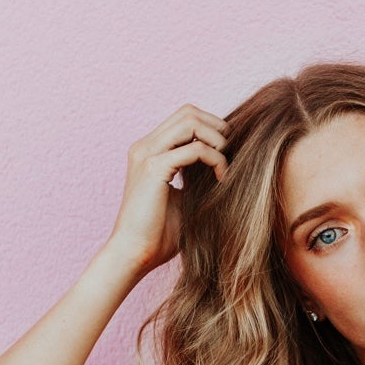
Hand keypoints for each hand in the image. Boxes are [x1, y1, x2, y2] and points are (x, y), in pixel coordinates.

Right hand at [101, 104, 229, 276]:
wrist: (134, 253)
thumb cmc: (158, 234)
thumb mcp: (184, 197)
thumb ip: (196, 176)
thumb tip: (226, 164)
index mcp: (149, 150)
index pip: (184, 118)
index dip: (211, 128)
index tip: (227, 154)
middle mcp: (145, 146)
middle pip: (189, 112)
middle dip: (217, 128)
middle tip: (231, 155)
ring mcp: (147, 154)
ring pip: (191, 121)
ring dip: (217, 139)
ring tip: (225, 165)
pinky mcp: (154, 168)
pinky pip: (195, 148)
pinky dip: (215, 159)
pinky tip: (221, 179)